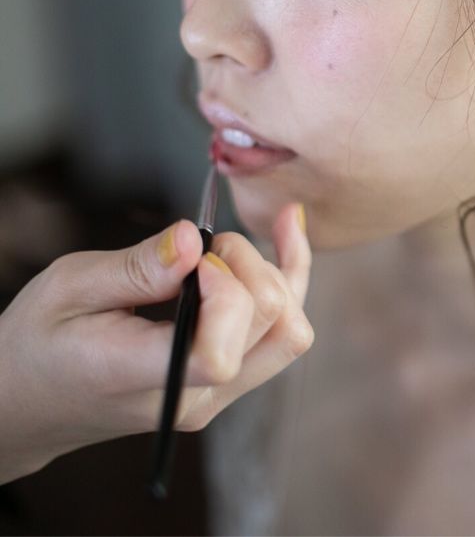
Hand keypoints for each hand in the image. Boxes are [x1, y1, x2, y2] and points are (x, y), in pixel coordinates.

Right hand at [0, 202, 312, 483]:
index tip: (192, 260)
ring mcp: (218, 395)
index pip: (221, 352)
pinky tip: (286, 228)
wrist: (29, 399)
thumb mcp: (66, 289)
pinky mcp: (230, 382)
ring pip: (291, 330)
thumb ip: (135, 268)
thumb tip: (192, 240)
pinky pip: (284, 332)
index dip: (226, 291)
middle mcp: (195, 396)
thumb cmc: (38, 342)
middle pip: (272, 324)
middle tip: (198, 250)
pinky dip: (291, 277)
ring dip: (273, 272)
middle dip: (248, 265)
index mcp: (143, 379)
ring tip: (226, 246)